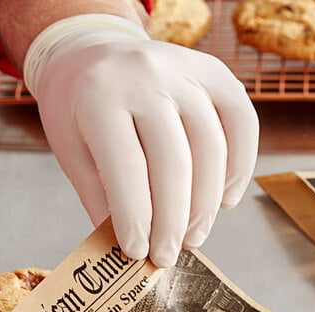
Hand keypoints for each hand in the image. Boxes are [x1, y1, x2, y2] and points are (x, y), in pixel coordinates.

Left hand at [23, 15, 258, 266]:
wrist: (93, 51)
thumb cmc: (77, 108)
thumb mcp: (72, 151)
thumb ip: (101, 197)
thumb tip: (133, 248)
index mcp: (99, 97)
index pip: (126, 170)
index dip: (135, 219)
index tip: (137, 253)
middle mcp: (146, 77)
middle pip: (174, 164)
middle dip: (173, 222)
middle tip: (167, 255)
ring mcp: (185, 70)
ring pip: (212, 149)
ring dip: (205, 205)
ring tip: (192, 236)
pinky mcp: (215, 72)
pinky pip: (242, 123)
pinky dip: (239, 168)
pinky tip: (224, 200)